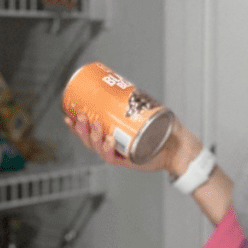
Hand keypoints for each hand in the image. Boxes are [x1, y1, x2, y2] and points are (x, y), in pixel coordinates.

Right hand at [63, 114, 202, 175]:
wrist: (179, 149)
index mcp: (112, 136)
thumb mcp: (151, 111)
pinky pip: (114, 158)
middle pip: (90, 140)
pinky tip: (108, 141)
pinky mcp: (128, 162)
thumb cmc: (164, 131)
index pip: (89, 131)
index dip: (76, 125)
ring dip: (93, 137)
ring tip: (94, 125)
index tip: (68, 113)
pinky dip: (108, 151)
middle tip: (81, 116)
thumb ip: (142, 100)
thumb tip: (131, 86)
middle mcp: (112, 146)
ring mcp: (120, 154)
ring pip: (98, 148)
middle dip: (81, 129)